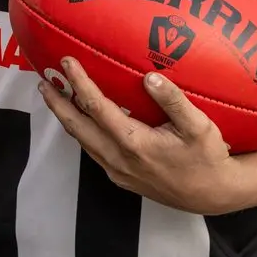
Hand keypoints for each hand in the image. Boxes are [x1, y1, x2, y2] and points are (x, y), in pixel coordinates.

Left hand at [39, 58, 241, 215]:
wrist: (213, 195)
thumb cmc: (208, 157)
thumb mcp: (199, 126)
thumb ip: (174, 100)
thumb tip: (150, 77)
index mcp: (135, 143)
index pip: (97, 107)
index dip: (80, 82)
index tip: (67, 61)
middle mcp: (120, 159)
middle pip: (78, 127)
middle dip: (58, 103)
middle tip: (43, 81)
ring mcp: (118, 171)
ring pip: (83, 141)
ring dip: (67, 118)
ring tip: (56, 97)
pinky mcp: (122, 178)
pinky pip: (94, 151)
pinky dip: (82, 133)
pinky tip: (83, 121)